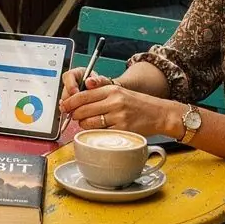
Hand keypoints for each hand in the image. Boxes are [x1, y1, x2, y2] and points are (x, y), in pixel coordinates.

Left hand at [60, 77, 179, 137]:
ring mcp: (118, 116)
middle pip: (83, 109)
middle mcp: (114, 101)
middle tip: (74, 117)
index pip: (83, 95)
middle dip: (75, 115)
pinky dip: (95, 133)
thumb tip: (78, 101)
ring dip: (84, 125)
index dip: (70, 102)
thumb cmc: (138, 104)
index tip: (65, 106)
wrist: (160, 114)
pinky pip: (100, 133)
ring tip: (87, 124)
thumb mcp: (120, 93)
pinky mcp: (122, 130)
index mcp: (112, 90)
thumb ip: (101, 95)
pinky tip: (98, 131)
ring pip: (89, 122)